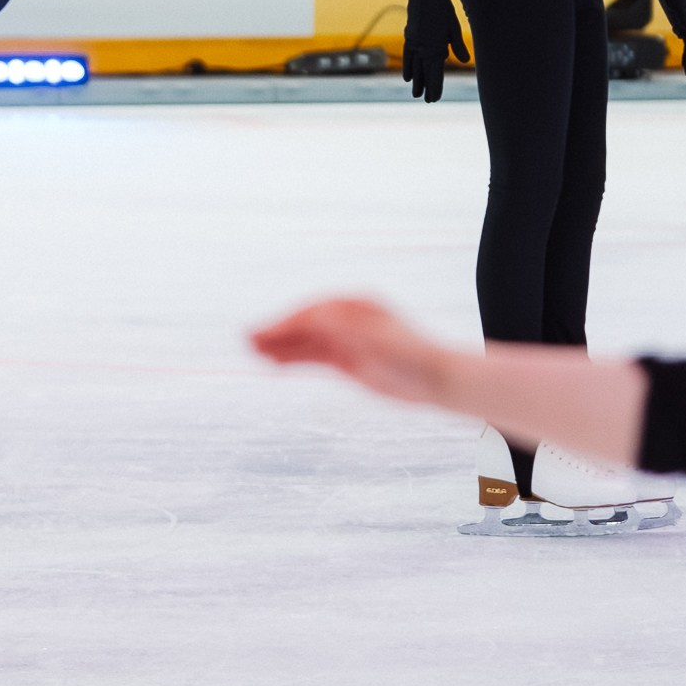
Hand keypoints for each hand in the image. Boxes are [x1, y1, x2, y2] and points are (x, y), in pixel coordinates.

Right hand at [250, 299, 456, 406]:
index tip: (264, 333)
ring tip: (252, 351)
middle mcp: (347, 320)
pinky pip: (313, 358)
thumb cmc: (411, 354)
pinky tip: (274, 363)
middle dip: (276, 331)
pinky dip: (292, 359)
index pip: (312, 312)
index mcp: (355, 305)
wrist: (439, 380)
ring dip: (279, 345)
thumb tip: (312, 315)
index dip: (286, 322)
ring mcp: (346, 341)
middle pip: (304, 324)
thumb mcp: (376, 337)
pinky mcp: (346, 362)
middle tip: (247, 339)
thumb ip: (343, 325)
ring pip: (305, 342)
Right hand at [401, 0, 468, 102]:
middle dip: (425, 87)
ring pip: (414, 66)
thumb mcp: (453, 26)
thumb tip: (463, 61)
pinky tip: (407, 75)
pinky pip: (408, 56)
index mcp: (435, 47)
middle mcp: (422, 48)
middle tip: (426, 100)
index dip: (435, 87)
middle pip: (423, 72)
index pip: (434, 73)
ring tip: (414, 92)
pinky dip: (408, 66)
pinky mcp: (409, 36)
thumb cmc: (442, 7)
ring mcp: (413, 42)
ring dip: (415, 80)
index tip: (434, 99)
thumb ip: (458, 45)